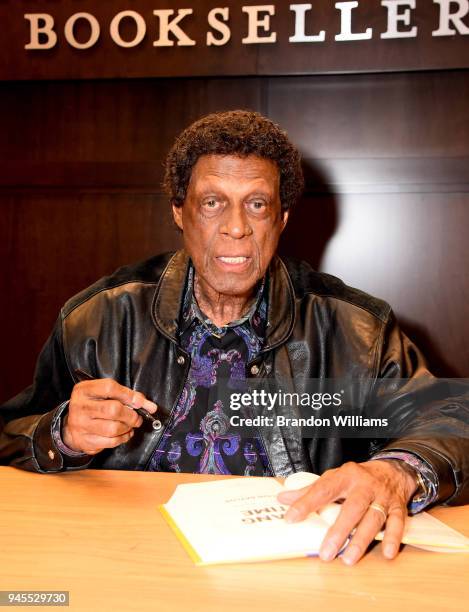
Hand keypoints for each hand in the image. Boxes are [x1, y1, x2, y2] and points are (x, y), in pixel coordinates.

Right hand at [63, 378, 157, 454]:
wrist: (71, 426)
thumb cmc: (93, 406)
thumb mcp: (103, 394)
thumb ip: (125, 395)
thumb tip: (147, 405)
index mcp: (84, 390)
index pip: (109, 387)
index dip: (129, 395)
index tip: (140, 402)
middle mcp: (80, 407)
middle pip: (113, 409)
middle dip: (131, 415)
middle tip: (137, 417)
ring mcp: (81, 425)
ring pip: (113, 428)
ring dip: (128, 428)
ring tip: (130, 425)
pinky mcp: (86, 441)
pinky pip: (111, 441)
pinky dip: (123, 438)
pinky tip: (124, 433)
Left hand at [277, 460, 417, 564]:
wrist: (392, 469)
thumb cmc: (358, 477)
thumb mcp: (334, 478)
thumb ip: (310, 490)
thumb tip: (283, 498)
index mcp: (344, 476)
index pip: (323, 490)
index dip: (306, 503)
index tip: (291, 518)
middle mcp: (364, 485)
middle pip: (351, 508)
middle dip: (338, 531)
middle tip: (325, 552)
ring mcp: (382, 496)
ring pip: (373, 518)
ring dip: (361, 540)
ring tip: (349, 559)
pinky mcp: (398, 507)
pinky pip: (397, 523)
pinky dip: (393, 538)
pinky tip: (387, 553)